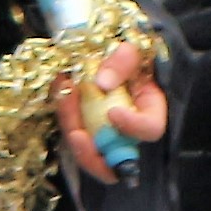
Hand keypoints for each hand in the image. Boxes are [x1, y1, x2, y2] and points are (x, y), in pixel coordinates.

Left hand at [57, 39, 168, 156]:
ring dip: (72, 128)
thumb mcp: (133, 52)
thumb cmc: (130, 58)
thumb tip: (102, 83)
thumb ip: (123, 62)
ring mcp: (107, 136)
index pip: (150, 130)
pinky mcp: (86, 132)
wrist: (111, 57)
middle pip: (114, 158)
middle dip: (91, 153)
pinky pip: (73, 135)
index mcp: (150, 112)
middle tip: (76, 133)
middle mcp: (130, 133)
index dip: (133, 127)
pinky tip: (60, 92)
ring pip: (88, 151)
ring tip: (64, 97)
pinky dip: (64, 117)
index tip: (113, 113)